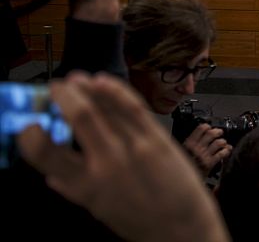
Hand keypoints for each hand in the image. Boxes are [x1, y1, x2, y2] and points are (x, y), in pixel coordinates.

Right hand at [17, 72, 229, 241]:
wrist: (182, 229)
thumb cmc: (142, 222)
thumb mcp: (100, 210)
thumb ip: (75, 191)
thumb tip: (52, 178)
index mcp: (85, 187)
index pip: (45, 155)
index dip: (31, 136)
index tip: (28, 124)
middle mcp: (106, 164)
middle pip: (78, 118)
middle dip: (62, 97)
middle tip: (55, 89)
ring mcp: (133, 148)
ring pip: (104, 107)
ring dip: (85, 88)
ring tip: (74, 80)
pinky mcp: (156, 139)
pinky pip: (133, 107)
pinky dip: (115, 90)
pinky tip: (102, 81)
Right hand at [183, 124, 232, 175]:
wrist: (180, 182)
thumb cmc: (180, 168)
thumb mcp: (180, 153)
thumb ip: (188, 144)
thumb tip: (196, 137)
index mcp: (188, 144)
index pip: (201, 128)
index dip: (207, 127)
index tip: (209, 128)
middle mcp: (196, 148)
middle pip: (211, 134)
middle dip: (218, 132)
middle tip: (220, 133)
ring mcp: (203, 155)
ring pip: (218, 143)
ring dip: (223, 142)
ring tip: (224, 143)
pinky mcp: (209, 163)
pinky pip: (221, 154)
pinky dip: (226, 151)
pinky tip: (227, 151)